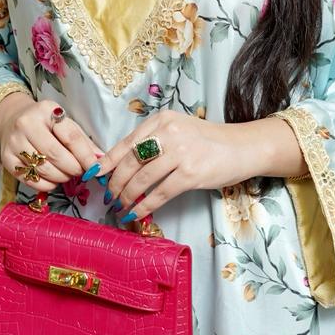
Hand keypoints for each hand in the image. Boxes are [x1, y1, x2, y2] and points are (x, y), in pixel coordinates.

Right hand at [0, 92, 103, 192]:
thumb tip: (100, 159)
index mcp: (46, 110)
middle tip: (79, 172)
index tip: (94, 167)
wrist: (11, 119)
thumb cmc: (44, 122)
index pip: (70, 136)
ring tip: (66, 174)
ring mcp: (14, 142)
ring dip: (61, 177)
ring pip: (43, 169)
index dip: (85, 155)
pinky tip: (52, 179)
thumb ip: (82, 140)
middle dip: (73, 168)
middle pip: (55, 154)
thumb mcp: (64, 122)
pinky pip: (31, 179)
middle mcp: (26, 124)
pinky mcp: (7, 159)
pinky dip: (46, 184)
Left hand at [97, 110, 254, 221]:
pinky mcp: (191, 173)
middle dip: (115, 183)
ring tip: (120, 207)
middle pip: (130, 161)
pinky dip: (145, 206)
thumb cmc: (207, 141)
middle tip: (109, 197)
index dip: (106, 161)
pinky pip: (160, 193)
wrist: (241, 147)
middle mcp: (168, 133)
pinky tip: (136, 214)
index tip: (93, 175)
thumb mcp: (177, 131)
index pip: (125, 143)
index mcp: (161, 120)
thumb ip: (152, 142)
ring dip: (127, 196)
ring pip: (142, 179)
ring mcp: (180, 153)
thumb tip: (120, 166)